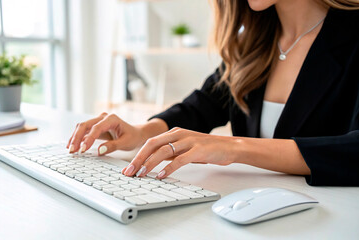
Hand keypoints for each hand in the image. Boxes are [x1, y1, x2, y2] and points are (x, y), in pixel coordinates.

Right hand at [67, 112, 144, 154]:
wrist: (135, 134)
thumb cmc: (132, 137)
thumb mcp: (126, 143)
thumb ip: (113, 146)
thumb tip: (99, 151)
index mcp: (111, 118)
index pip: (96, 128)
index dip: (89, 139)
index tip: (83, 149)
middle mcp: (103, 118)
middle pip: (85, 125)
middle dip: (77, 137)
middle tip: (72, 150)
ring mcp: (98, 122)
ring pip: (82, 127)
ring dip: (75, 138)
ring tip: (70, 150)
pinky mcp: (95, 127)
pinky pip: (84, 132)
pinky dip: (78, 139)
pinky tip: (73, 146)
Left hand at [122, 127, 236, 178]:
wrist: (229, 146)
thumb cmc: (206, 149)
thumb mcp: (185, 148)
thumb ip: (170, 153)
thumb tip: (153, 163)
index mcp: (174, 133)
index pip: (150, 143)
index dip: (137, 155)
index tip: (128, 168)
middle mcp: (179, 134)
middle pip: (152, 145)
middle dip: (138, 159)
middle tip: (129, 172)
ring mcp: (188, 141)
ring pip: (163, 151)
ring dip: (150, 163)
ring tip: (142, 174)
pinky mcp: (198, 150)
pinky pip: (180, 159)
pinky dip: (169, 167)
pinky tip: (162, 175)